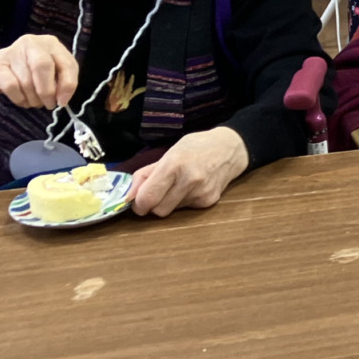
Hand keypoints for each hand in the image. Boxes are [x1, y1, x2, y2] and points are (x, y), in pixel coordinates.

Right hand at [0, 34, 78, 108]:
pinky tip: (21, 100)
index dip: (67, 85)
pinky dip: (18, 98)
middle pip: (43, 67)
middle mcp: (32, 43)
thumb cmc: (28, 71)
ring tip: (33, 102)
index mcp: (50, 43)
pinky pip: (11, 86)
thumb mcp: (50, 72)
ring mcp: (12, 52)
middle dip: (47, 91)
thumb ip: (61, 81)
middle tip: (47, 104)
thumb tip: (62, 99)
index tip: (63, 101)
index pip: (67, 63)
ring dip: (32, 99)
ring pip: (26, 80)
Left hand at [127, 126, 247, 217]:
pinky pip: (186, 209)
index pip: (148, 198)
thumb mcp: (169, 153)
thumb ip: (146, 174)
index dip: (138, 204)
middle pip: (158, 210)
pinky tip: (191, 188)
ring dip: (168, 203)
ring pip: (172, 211)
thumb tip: (128, 195)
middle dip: (153, 205)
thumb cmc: (196, 147)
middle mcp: (189, 180)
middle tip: (155, 193)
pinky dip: (183, 202)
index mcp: (174, 165)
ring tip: (177, 186)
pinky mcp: (209, 201)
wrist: (230, 149)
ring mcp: (201, 193)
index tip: (137, 200)